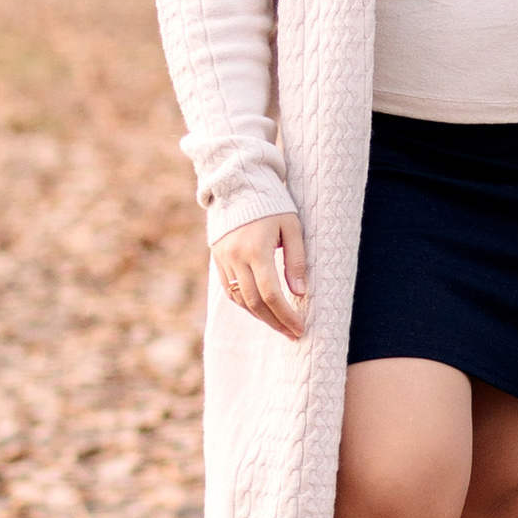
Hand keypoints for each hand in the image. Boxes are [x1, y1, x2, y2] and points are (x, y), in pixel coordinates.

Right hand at [214, 213, 308, 340]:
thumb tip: (300, 293)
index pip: (271, 294)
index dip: (286, 315)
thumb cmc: (272, 203)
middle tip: (292, 333)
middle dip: (275, 321)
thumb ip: (296, 260)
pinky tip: (261, 309)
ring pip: (240, 299)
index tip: (300, 328)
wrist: (238, 184)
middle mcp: (236, 257)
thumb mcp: (292, 226)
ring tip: (280, 324)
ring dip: (260, 316)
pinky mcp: (217, 258)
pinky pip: (230, 290)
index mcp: (256, 249)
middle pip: (254, 302)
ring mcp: (224, 259)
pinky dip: (246, 303)